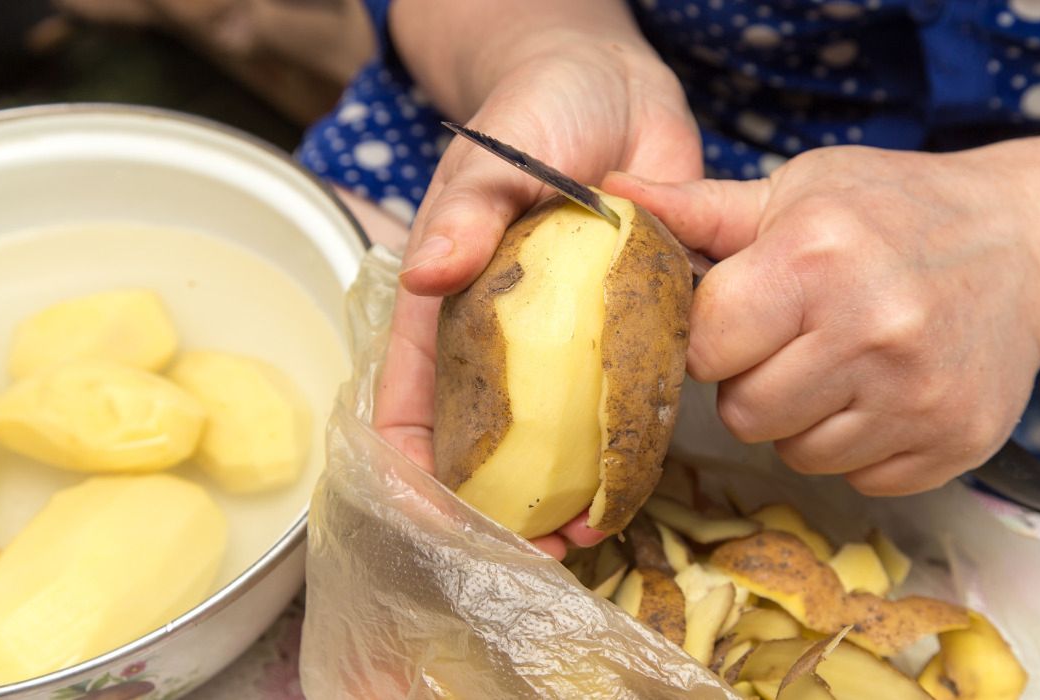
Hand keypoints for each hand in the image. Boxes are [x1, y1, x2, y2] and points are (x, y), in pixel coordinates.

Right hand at [374, 39, 701, 557]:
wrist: (621, 89)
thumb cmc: (538, 110)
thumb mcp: (494, 155)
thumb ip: (466, 210)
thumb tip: (429, 268)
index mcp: (453, 301)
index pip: (414, 393)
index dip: (409, 462)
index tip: (427, 518)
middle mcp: (506, 335)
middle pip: (484, 437)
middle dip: (493, 501)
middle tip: (522, 547)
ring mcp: (568, 339)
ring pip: (556, 436)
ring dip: (563, 491)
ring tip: (580, 536)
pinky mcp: (628, 329)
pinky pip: (623, 400)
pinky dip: (623, 449)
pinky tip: (630, 487)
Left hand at [604, 143, 1039, 495]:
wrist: (1025, 245)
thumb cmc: (896, 211)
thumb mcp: (799, 190)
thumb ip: (700, 210)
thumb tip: (607, 194)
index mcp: (815, 258)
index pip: (705, 345)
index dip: (710, 337)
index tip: (736, 320)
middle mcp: (869, 330)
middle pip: (744, 412)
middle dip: (752, 382)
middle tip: (791, 341)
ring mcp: (917, 394)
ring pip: (797, 454)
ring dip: (802, 418)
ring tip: (839, 362)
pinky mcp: (952, 442)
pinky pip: (858, 478)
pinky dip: (858, 444)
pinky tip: (882, 391)